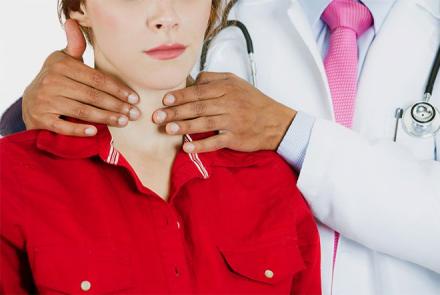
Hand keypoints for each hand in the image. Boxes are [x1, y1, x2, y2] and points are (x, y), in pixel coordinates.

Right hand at [22, 19, 140, 136]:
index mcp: (62, 66)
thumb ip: (74, 45)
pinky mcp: (41, 119)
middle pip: (92, 96)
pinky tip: (95, 131)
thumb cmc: (57, 79)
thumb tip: (73, 22)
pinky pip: (63, 127)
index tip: (134, 98)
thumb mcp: (64, 60)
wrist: (31, 101)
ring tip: (124, 122)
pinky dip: (79, 130)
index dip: (117, 89)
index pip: (96, 79)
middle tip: (135, 114)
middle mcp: (52, 82)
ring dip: (105, 118)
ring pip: (81, 111)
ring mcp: (45, 101)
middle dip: (116, 105)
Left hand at [152, 72, 296, 152]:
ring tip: (167, 130)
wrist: (276, 122)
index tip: (165, 100)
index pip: (198, 91)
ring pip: (204, 123)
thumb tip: (192, 81)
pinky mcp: (235, 138)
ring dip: (184, 126)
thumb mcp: (236, 82)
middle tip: (157, 116)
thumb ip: (213, 79)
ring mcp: (232, 121)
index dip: (180, 96)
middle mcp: (229, 103)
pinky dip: (201, 145)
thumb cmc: (253, 102)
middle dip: (175, 112)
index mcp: (227, 88)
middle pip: (198, 107)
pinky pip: (215, 142)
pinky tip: (187, 148)